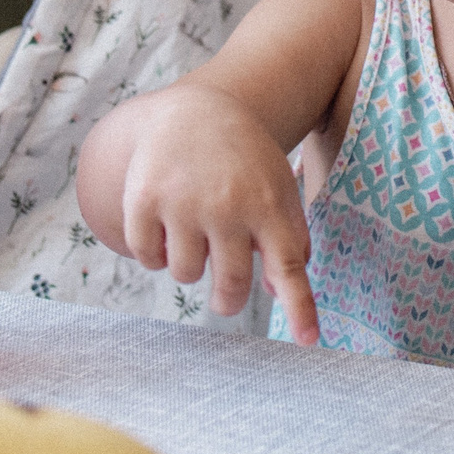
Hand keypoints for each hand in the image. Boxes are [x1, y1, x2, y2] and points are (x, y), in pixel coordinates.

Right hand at [104, 83, 320, 342]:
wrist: (195, 111)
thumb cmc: (243, 162)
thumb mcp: (277, 190)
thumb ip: (286, 240)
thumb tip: (273, 291)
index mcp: (270, 205)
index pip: (290, 265)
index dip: (300, 307)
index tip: (310, 341)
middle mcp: (229, 206)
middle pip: (231, 287)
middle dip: (227, 299)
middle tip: (225, 295)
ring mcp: (184, 203)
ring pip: (186, 275)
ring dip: (190, 265)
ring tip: (195, 230)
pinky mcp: (144, 200)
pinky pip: (148, 258)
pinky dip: (155, 252)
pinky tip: (166, 223)